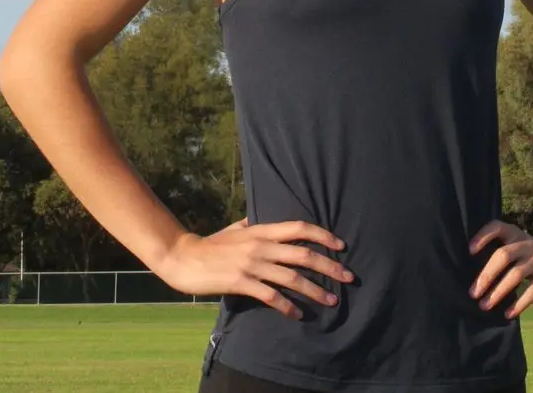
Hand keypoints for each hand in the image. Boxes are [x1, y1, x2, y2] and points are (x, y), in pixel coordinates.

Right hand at [156, 219, 353, 319]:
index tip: (341, 246)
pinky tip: (298, 314)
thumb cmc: (210, 244)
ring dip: (315, 290)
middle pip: (303, 254)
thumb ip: (251, 225)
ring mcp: (251, 264)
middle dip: (330, 266)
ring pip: (292, 277)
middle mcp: (261, 245)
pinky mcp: (241, 282)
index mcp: (261, 230)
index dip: (323, 235)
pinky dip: (287, 305)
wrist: (183, 257)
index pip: (300, 228)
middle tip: (348, 276)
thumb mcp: (235, 229)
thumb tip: (259, 218)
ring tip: (332, 300)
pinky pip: (270, 295)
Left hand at [468, 220, 532, 318]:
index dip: (483, 236)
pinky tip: (508, 314)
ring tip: (485, 305)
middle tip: (473, 293)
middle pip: (504, 255)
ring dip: (498, 291)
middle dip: (487, 275)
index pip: (498, 227)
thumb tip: (476, 279)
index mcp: (516, 234)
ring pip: (516, 274)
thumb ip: (502, 253)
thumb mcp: (518, 246)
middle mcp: (527, 243)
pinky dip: (519, 304)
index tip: (470, 250)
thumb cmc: (531, 254)